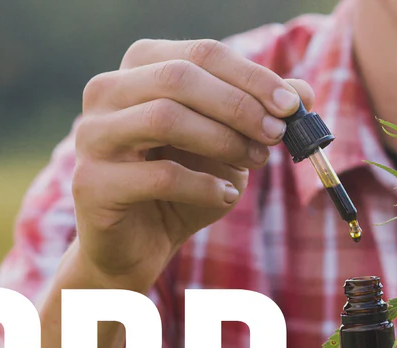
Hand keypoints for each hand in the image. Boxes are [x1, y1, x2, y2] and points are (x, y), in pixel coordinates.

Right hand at [71, 38, 313, 290]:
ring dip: (223, 140)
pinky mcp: (91, 183)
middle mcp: (106, 92)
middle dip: (239, 106)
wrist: (142, 243)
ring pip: (164, 118)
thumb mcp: (230, 145)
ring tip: (254, 162)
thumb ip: (262, 115)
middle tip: (276, 135)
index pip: (200, 54)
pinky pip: (158, 176)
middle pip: (180, 78)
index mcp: (139, 69)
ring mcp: (92, 136)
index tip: (292, 105)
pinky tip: (225, 195)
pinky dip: (203, 186)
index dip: (252, 77)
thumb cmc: (186, 185)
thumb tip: (305, 92)